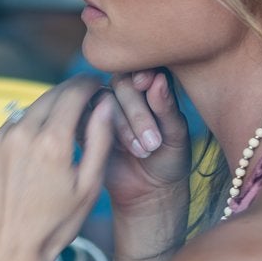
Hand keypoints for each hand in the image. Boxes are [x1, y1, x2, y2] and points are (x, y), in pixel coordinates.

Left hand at [0, 77, 113, 260]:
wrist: (10, 250)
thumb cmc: (55, 225)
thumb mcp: (89, 185)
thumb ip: (99, 139)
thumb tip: (105, 105)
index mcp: (52, 142)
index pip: (73, 92)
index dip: (88, 84)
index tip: (95, 84)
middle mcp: (21, 134)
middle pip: (50, 96)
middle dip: (68, 96)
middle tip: (82, 104)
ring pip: (27, 112)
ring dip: (43, 117)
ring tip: (55, 142)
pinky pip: (7, 130)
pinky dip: (21, 135)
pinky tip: (29, 160)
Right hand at [99, 70, 190, 218]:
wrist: (150, 192)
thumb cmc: (169, 160)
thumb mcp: (176, 136)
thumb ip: (167, 108)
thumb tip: (157, 79)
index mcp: (151, 87)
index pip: (143, 68)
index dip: (141, 73)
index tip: (145, 84)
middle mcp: (126, 94)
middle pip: (121, 83)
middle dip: (137, 112)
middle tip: (153, 142)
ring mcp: (105, 109)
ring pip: (103, 101)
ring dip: (122, 126)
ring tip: (143, 151)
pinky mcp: (87, 126)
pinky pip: (84, 119)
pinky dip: (101, 132)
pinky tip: (119, 151)